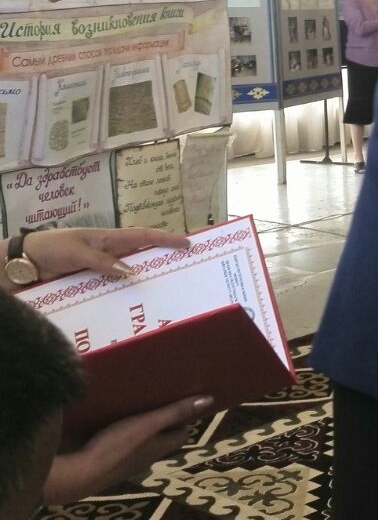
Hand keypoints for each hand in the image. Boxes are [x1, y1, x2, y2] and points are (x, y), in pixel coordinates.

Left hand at [22, 228, 189, 284]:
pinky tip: (134, 307)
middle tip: (185, 270)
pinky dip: (124, 297)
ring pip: (129, 277)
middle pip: (142, 256)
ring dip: (145, 284)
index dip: (166, 239)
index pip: (143, 236)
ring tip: (165, 294)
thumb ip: (103, 261)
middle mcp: (109, 253)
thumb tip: (132, 272)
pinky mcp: (92, 284)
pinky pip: (113, 291)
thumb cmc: (50, 248)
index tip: (187, 243)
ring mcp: (102, 269)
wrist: (23, 263)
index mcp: (108, 239)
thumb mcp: (77, 251)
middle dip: (163, 261)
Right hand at [43, 395, 211, 505]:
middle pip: (163, 439)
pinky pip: (123, 448)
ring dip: (143, 429)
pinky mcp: (109, 464)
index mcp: (160, 447)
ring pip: (143, 444)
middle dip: (164, 422)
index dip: (184, 419)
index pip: (181, 434)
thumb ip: (175, 412)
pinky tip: (113, 425)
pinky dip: (124, 436)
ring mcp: (128, 463)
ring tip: (136, 409)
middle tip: (159, 401)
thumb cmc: (118, 445)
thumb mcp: (149, 423)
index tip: (182, 402)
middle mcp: (148, 457)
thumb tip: (208, 400)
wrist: (81, 473)